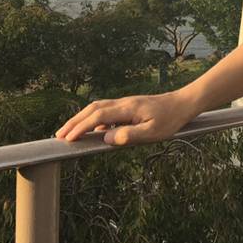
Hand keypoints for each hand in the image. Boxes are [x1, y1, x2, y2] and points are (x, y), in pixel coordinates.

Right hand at [55, 90, 194, 146]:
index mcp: (127, 109)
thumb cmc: (170, 119)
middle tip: (59, 135)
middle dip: (75, 121)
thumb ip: (128, 135)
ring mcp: (126, 103)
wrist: (183, 103)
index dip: (81, 127)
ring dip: (82, 118)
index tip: (67, 138)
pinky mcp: (129, 106)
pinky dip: (94, 118)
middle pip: (93, 109)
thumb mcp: (152, 132)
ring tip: (70, 132)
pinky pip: (106, 111)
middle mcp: (123, 103)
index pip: (97, 117)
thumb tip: (105, 138)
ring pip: (98, 108)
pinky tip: (94, 131)